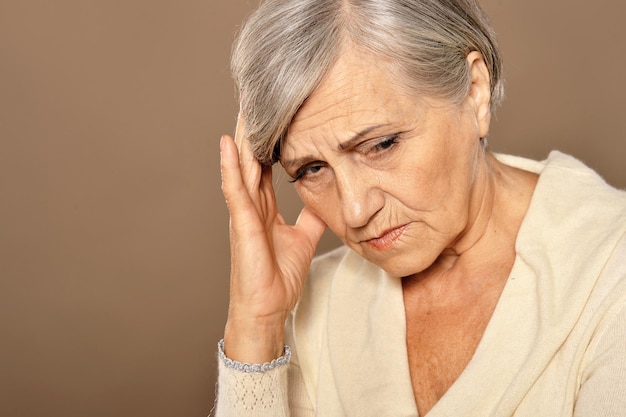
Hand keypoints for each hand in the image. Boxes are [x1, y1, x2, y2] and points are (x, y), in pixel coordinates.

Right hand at [220, 115, 326, 362]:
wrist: (268, 308)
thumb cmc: (278, 277)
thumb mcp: (303, 239)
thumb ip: (311, 217)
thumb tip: (325, 199)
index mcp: (264, 209)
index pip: (265, 166)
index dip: (270, 140)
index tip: (275, 114)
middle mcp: (251, 206)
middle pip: (251, 160)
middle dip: (254, 130)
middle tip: (256, 97)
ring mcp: (243, 214)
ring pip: (241, 168)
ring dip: (242, 138)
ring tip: (244, 107)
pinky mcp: (241, 225)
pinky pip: (235, 190)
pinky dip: (231, 167)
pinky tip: (230, 144)